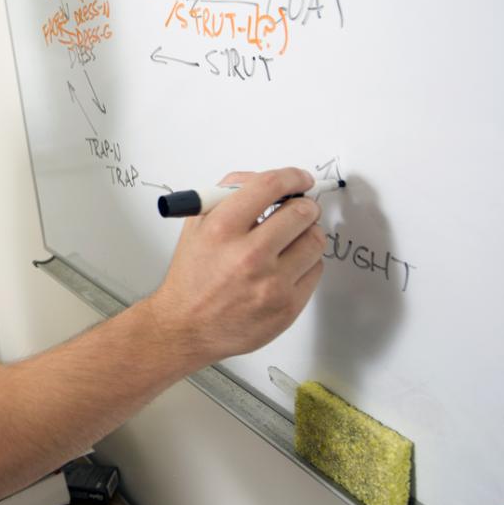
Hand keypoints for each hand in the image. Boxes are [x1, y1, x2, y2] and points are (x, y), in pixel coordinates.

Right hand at [144, 167, 325, 366]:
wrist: (187, 327)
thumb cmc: (192, 277)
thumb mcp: (196, 227)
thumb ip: (227, 196)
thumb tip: (266, 181)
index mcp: (221, 230)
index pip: (269, 186)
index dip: (291, 177)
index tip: (300, 179)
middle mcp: (248, 255)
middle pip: (302, 212)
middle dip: (303, 207)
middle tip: (298, 211)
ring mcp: (271, 284)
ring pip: (315, 241)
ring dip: (306, 235)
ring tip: (288, 242)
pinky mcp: (287, 306)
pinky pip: (316, 270)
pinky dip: (305, 264)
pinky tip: (285, 267)